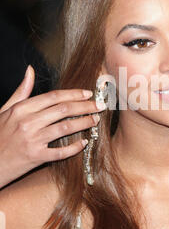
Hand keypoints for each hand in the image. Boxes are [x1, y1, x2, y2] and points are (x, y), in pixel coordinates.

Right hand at [0, 65, 105, 188]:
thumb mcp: (5, 110)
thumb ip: (21, 91)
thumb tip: (30, 70)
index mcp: (21, 109)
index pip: (53, 97)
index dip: (73, 94)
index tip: (88, 93)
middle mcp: (27, 123)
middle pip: (63, 110)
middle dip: (85, 106)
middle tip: (100, 106)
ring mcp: (32, 140)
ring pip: (65, 128)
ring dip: (84, 123)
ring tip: (95, 120)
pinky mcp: (35, 157)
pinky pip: (60, 152)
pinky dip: (74, 147)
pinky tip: (84, 143)